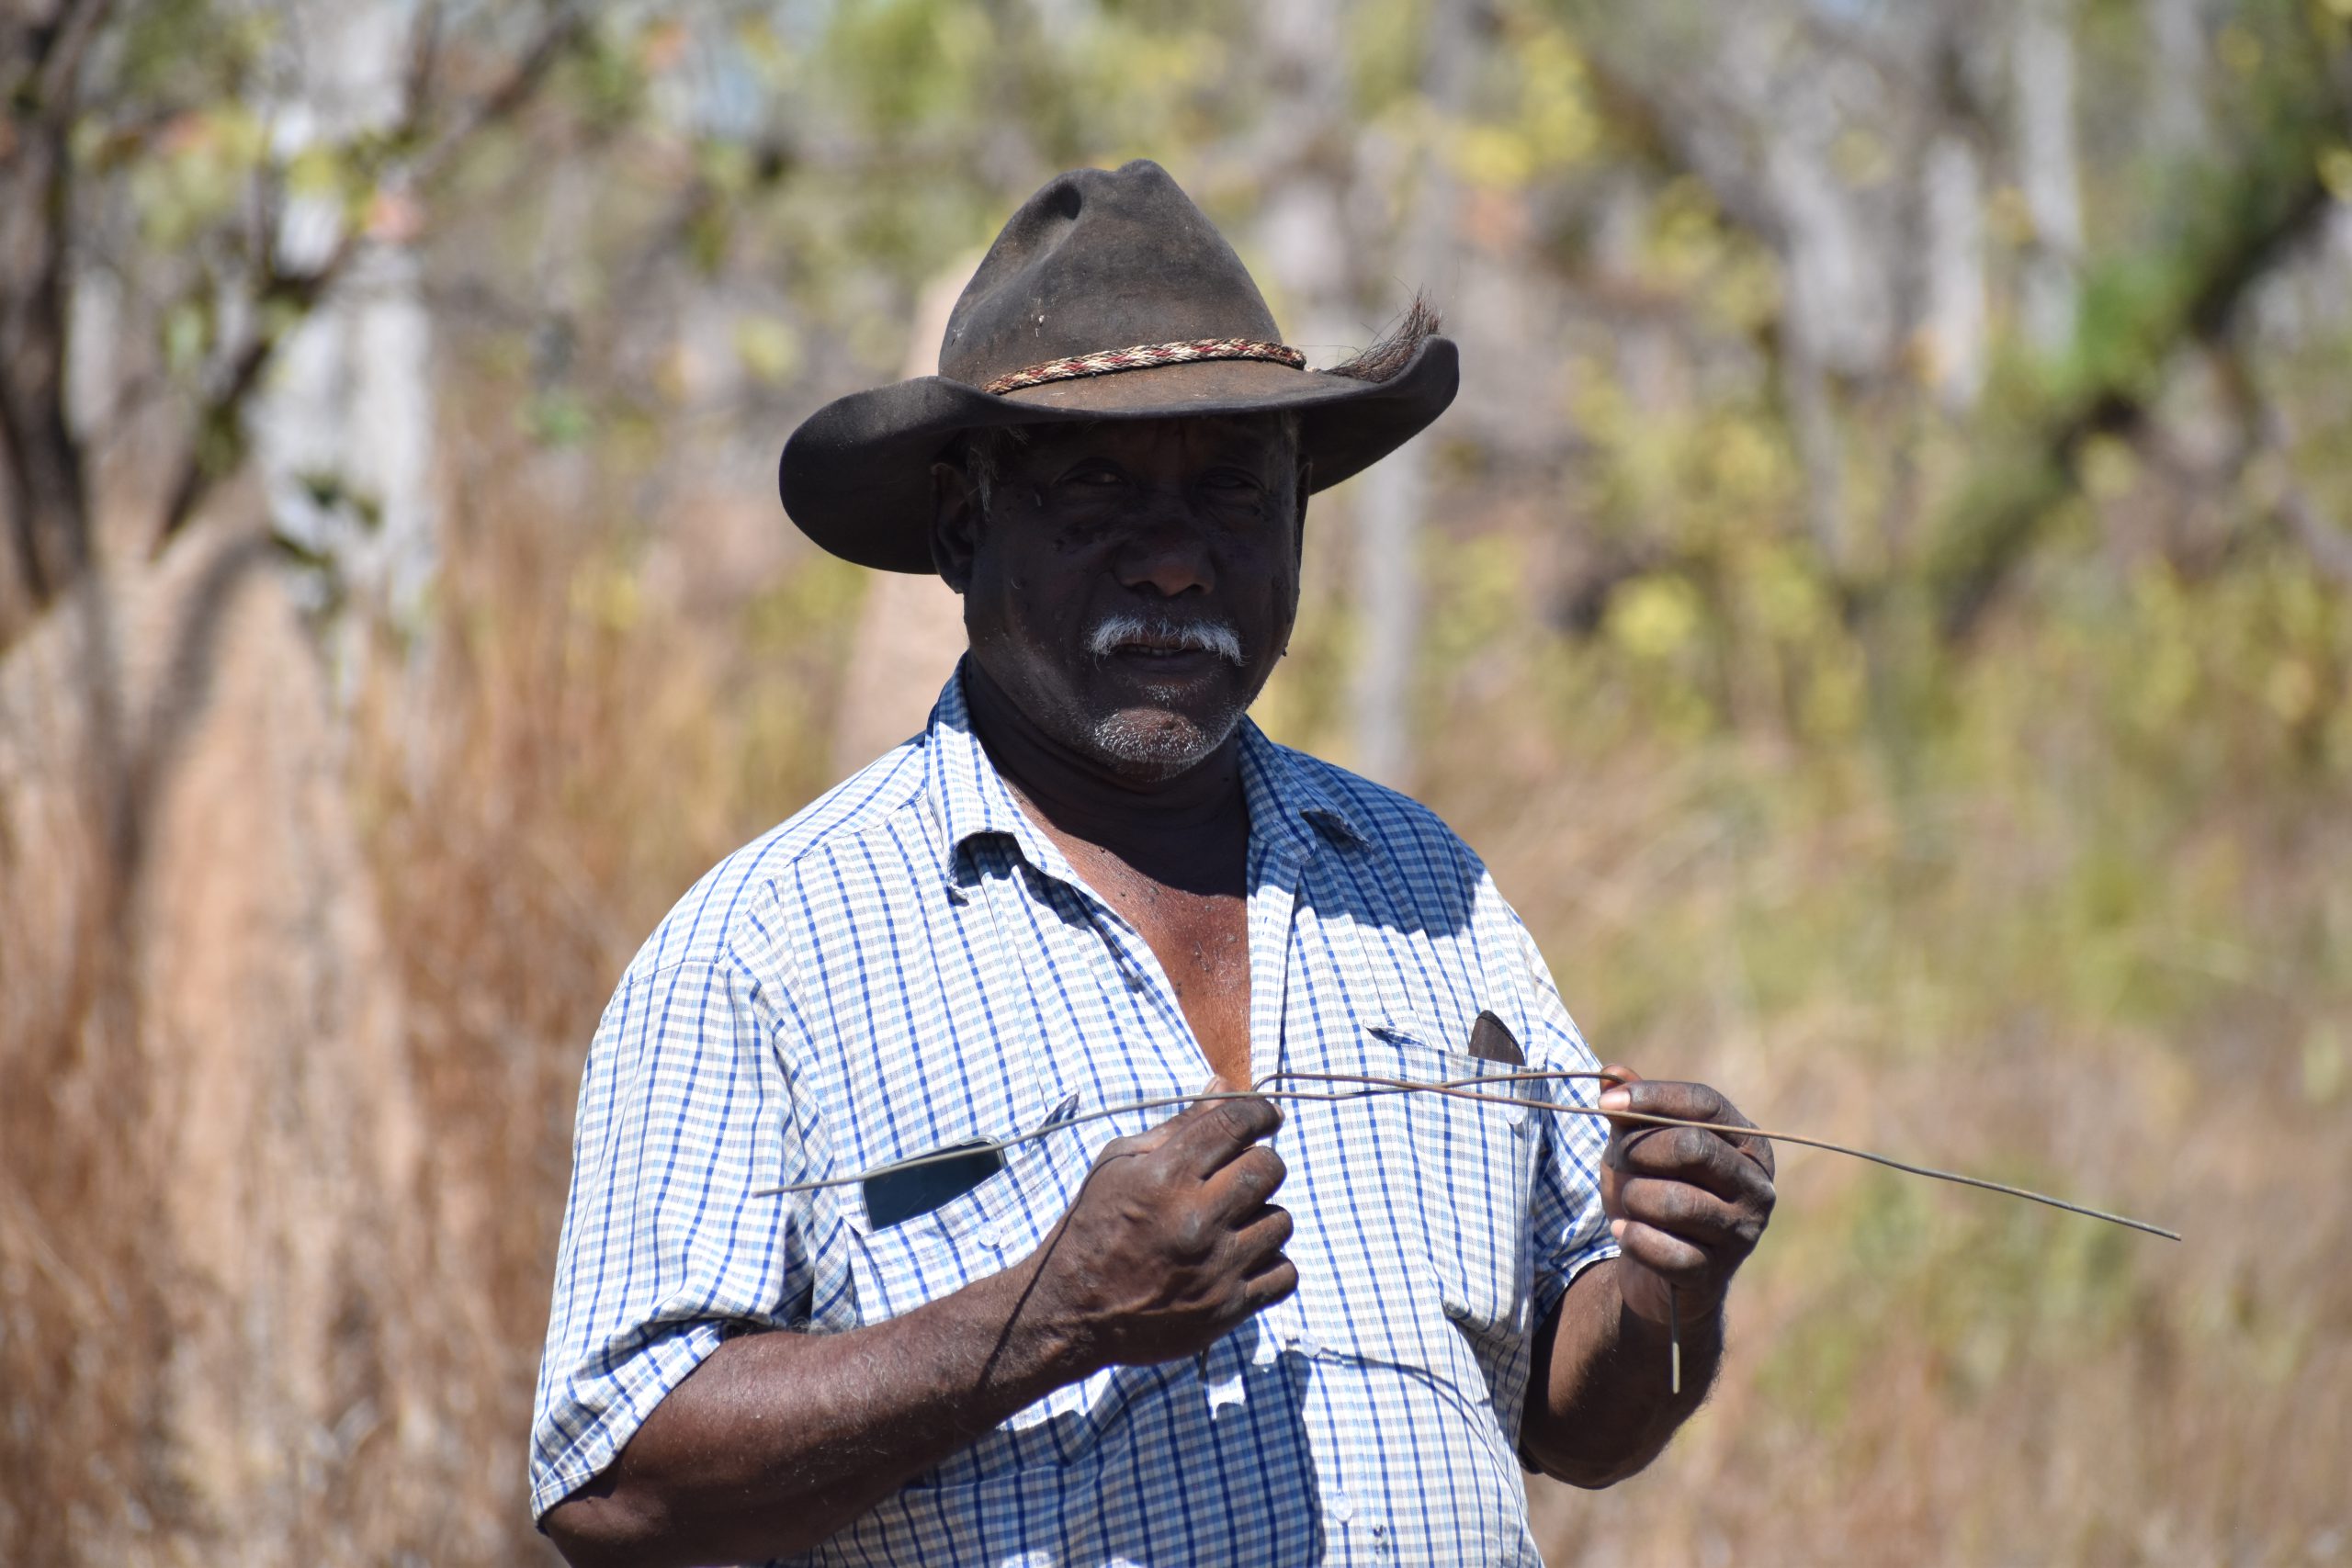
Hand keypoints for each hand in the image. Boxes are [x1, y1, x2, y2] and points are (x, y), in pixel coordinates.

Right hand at [1019, 1091, 1296, 1373]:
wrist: (1071, 1310)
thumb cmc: (1093, 1226)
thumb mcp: (1119, 1164)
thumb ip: (1177, 1126)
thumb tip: (1224, 1086)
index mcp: (1165, 1177)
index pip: (1235, 1123)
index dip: (1259, 1111)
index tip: (1264, 1117)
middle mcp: (1195, 1220)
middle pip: (1269, 1169)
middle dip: (1261, 1162)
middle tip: (1241, 1173)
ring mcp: (1215, 1268)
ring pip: (1281, 1221)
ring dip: (1262, 1215)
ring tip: (1232, 1223)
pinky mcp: (1227, 1308)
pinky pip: (1284, 1273)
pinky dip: (1270, 1262)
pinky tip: (1242, 1258)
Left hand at [1596, 1066, 1774, 1326]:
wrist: (1654, 1270)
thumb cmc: (1651, 1192)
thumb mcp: (1638, 1146)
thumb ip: (1630, 1110)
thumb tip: (1613, 1073)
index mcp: (1747, 1144)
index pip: (1705, 1103)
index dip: (1653, 1098)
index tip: (1605, 1104)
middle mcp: (1756, 1185)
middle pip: (1694, 1147)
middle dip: (1641, 1152)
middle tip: (1621, 1163)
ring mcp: (1742, 1232)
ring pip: (1676, 1201)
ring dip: (1634, 1198)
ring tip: (1629, 1203)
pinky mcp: (1717, 1273)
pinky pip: (1667, 1251)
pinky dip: (1634, 1239)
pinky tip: (1624, 1233)